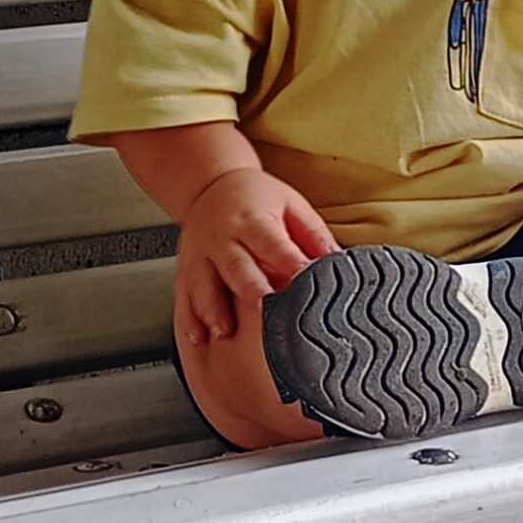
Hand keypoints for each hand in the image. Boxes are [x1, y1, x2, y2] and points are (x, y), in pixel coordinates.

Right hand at [175, 168, 338, 345]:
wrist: (209, 185)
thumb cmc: (255, 199)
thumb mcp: (290, 205)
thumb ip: (313, 235)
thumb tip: (339, 262)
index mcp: (253, 220)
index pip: (273, 244)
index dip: (289, 262)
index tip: (304, 280)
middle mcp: (223, 238)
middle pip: (236, 266)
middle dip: (250, 289)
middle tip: (265, 308)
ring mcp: (201, 255)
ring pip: (205, 284)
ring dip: (214, 309)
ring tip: (225, 331)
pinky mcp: (186, 270)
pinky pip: (183, 296)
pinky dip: (188, 319)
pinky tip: (197, 337)